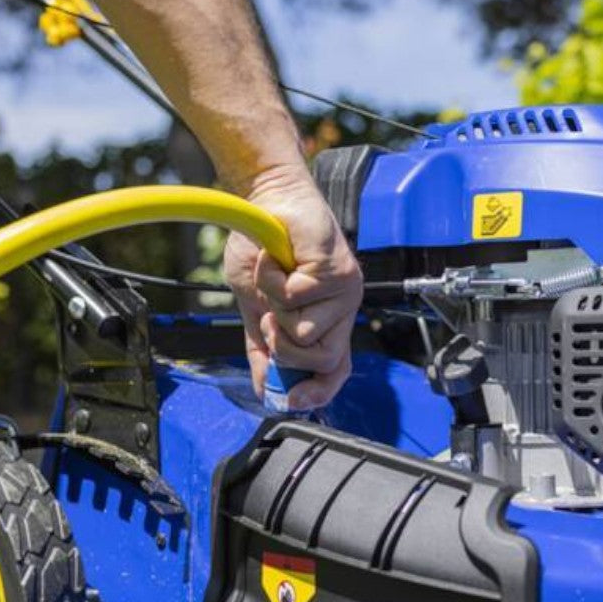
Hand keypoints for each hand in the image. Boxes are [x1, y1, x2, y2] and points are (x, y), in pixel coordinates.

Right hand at [224, 165, 363, 409]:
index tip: (291, 400)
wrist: (263, 201)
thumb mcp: (257, 309)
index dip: (318, 391)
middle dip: (285, 347)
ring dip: (277, 307)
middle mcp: (344, 309)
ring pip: (308, 331)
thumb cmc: (264, 249)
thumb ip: (264, 349)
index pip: (337, 370)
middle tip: (270, 319)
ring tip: (274, 278)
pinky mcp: (338, 269)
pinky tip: (276, 260)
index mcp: (329, 321)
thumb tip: (265, 391)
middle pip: (324, 359)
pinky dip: (274, 279)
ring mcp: (345, 290)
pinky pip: (299, 297)